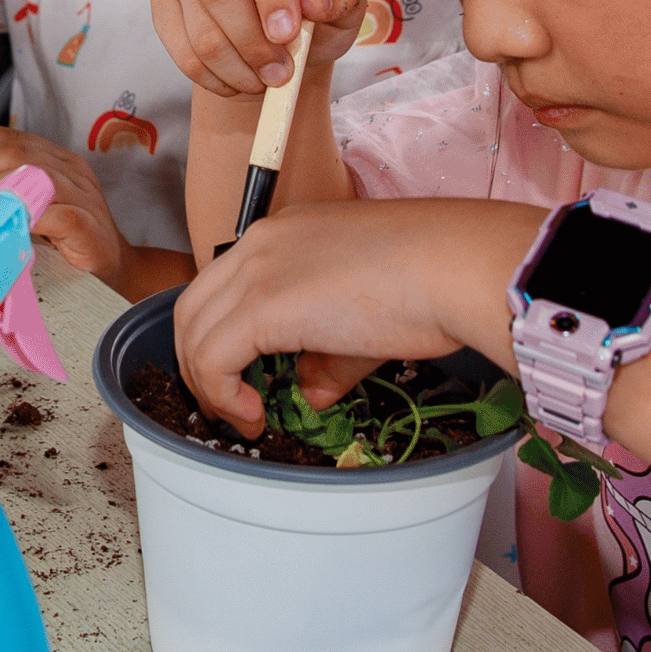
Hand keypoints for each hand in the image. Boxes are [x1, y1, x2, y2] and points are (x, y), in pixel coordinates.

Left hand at [0, 127, 132, 286]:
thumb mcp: (34, 204)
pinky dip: (28, 215)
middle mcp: (70, 171)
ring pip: (36, 176)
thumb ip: (5, 187)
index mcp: (56, 159)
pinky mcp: (88, 227)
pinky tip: (7, 220)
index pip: (10, 137)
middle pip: (18, 152)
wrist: (116, 268)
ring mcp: (82, 197)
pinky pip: (57, 215)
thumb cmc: (69, 238)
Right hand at [150, 0, 368, 102]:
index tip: (288, 33)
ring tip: (268, 79)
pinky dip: (214, 78)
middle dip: (253, 43)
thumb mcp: (347, 1)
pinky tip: (239, 78)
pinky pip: (181, 50)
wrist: (280, 33)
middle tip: (282, 74)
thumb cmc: (317, 8)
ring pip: (202, 29)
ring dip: (239, 69)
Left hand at [167, 197, 535, 435]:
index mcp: (285, 233)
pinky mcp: (263, 307)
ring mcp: (257, 270)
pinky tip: (254, 415)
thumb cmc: (434, 280)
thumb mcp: (368, 317)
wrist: (457, 266)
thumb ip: (329, 357)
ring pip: (193, 332)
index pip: (224, 284)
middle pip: (194, 307)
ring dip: (207, 384)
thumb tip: (311, 393)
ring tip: (242, 418)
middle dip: (199, 363)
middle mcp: (261, 242)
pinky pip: (212, 359)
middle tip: (229, 404)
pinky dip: (222, 395)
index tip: (243, 376)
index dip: (222, 335)